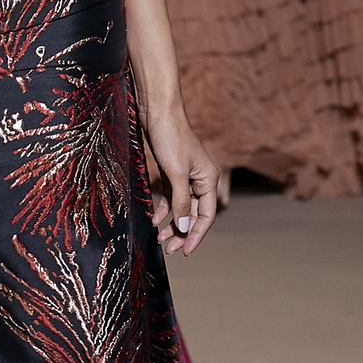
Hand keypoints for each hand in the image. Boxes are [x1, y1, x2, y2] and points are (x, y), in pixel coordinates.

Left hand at [141, 102, 219, 254]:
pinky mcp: (172, 172)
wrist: (157, 111)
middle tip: (168, 249)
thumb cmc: (170, 138)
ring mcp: (186, 177)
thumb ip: (181, 202)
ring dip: (171, 224)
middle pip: (194, 214)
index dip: (196, 235)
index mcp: (208, 180)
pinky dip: (163, 209)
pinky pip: (171, 197)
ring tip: (159, 238)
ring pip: (181, 208)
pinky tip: (154, 219)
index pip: (206, 216)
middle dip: (182, 233)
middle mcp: (200, 180)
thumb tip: (185, 228)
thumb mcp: (176, 173)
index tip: (184, 251)